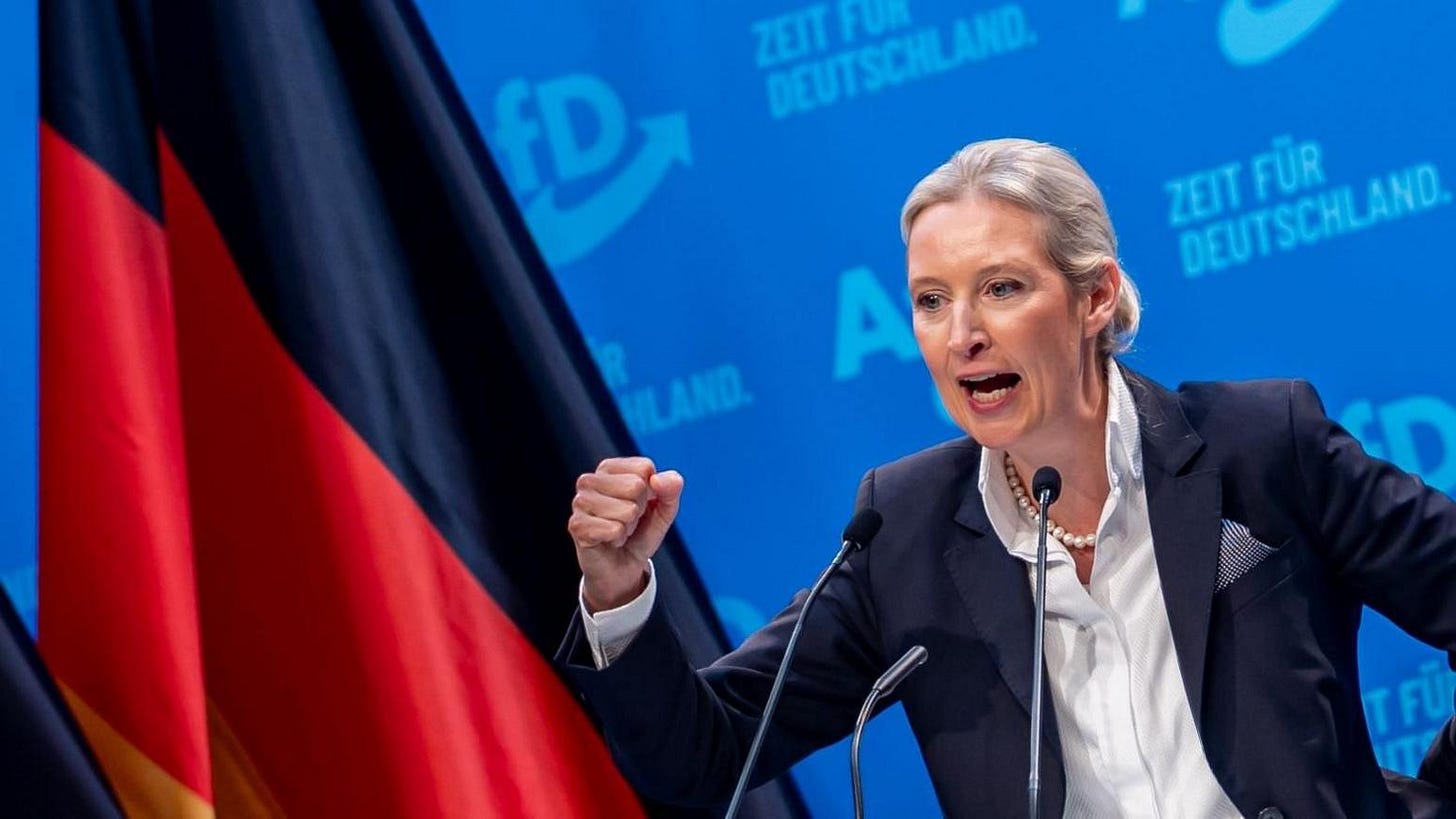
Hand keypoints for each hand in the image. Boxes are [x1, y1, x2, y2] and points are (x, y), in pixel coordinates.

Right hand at [568, 457, 683, 611]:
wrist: (622, 568)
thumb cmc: (640, 533)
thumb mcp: (664, 509)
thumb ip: (671, 488)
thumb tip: (658, 479)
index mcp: (609, 468)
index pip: (645, 468)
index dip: (651, 492)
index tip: (639, 505)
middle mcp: (589, 480)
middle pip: (636, 486)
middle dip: (639, 510)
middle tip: (627, 521)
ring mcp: (579, 502)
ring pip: (627, 510)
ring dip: (628, 526)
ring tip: (618, 531)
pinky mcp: (577, 526)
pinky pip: (614, 529)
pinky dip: (618, 539)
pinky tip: (609, 541)